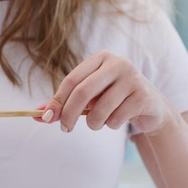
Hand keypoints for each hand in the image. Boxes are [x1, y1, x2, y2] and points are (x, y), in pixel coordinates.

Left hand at [35, 49, 172, 133]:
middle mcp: (117, 63)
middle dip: (69, 115)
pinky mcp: (143, 96)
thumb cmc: (112, 99)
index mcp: (100, 58)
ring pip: (99, 110)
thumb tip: (37, 114)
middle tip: (65, 128)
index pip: (72, 80)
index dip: (57, 100)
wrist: (150, 106)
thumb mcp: (88, 98)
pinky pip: (115, 119)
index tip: (47, 117)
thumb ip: (64, 103)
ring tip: (99, 122)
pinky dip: (111, 125)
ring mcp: (132, 78)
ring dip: (93, 124)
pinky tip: (120, 118)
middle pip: (83, 92)